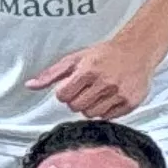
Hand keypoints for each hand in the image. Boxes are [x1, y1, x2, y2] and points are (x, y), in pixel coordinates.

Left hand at [28, 39, 151, 120]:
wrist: (137, 50)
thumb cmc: (105, 54)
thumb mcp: (75, 59)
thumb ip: (51, 74)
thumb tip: (30, 85)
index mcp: (88, 70)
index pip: (63, 96)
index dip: (65, 92)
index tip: (72, 86)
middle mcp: (104, 82)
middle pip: (76, 107)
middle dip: (76, 100)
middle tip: (85, 89)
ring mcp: (118, 93)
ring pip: (91, 114)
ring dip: (90, 106)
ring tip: (97, 92)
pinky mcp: (130, 103)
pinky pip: (108, 117)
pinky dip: (105, 110)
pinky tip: (109, 96)